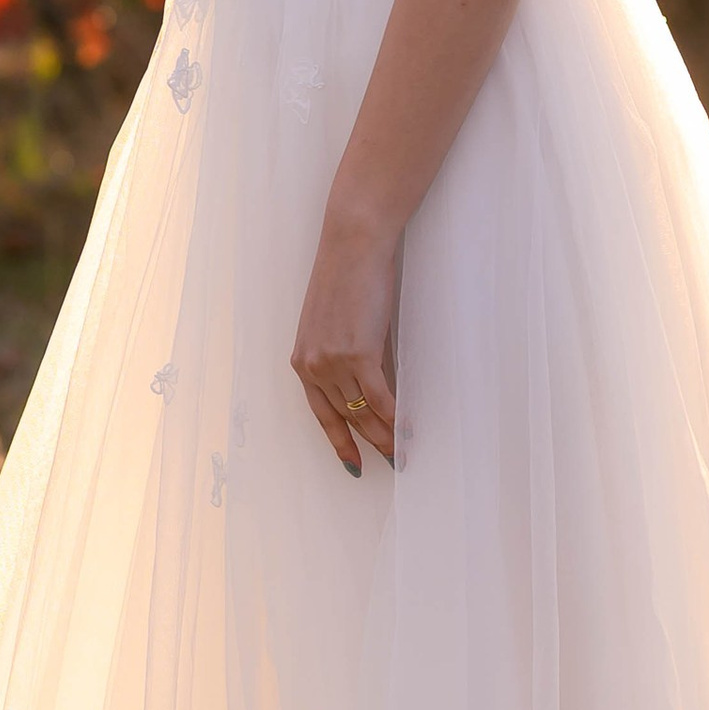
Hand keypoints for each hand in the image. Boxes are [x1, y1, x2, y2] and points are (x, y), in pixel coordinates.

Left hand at [291, 211, 399, 474]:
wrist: (352, 246)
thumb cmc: (347, 277)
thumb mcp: (334, 324)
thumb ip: (343, 357)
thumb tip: (368, 387)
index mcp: (302, 360)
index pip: (321, 414)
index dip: (340, 442)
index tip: (352, 463)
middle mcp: (312, 365)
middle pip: (344, 418)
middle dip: (368, 442)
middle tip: (389, 460)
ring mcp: (333, 361)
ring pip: (362, 412)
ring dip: (385, 435)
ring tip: (401, 451)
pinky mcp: (357, 353)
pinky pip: (379, 397)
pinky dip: (395, 416)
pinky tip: (407, 428)